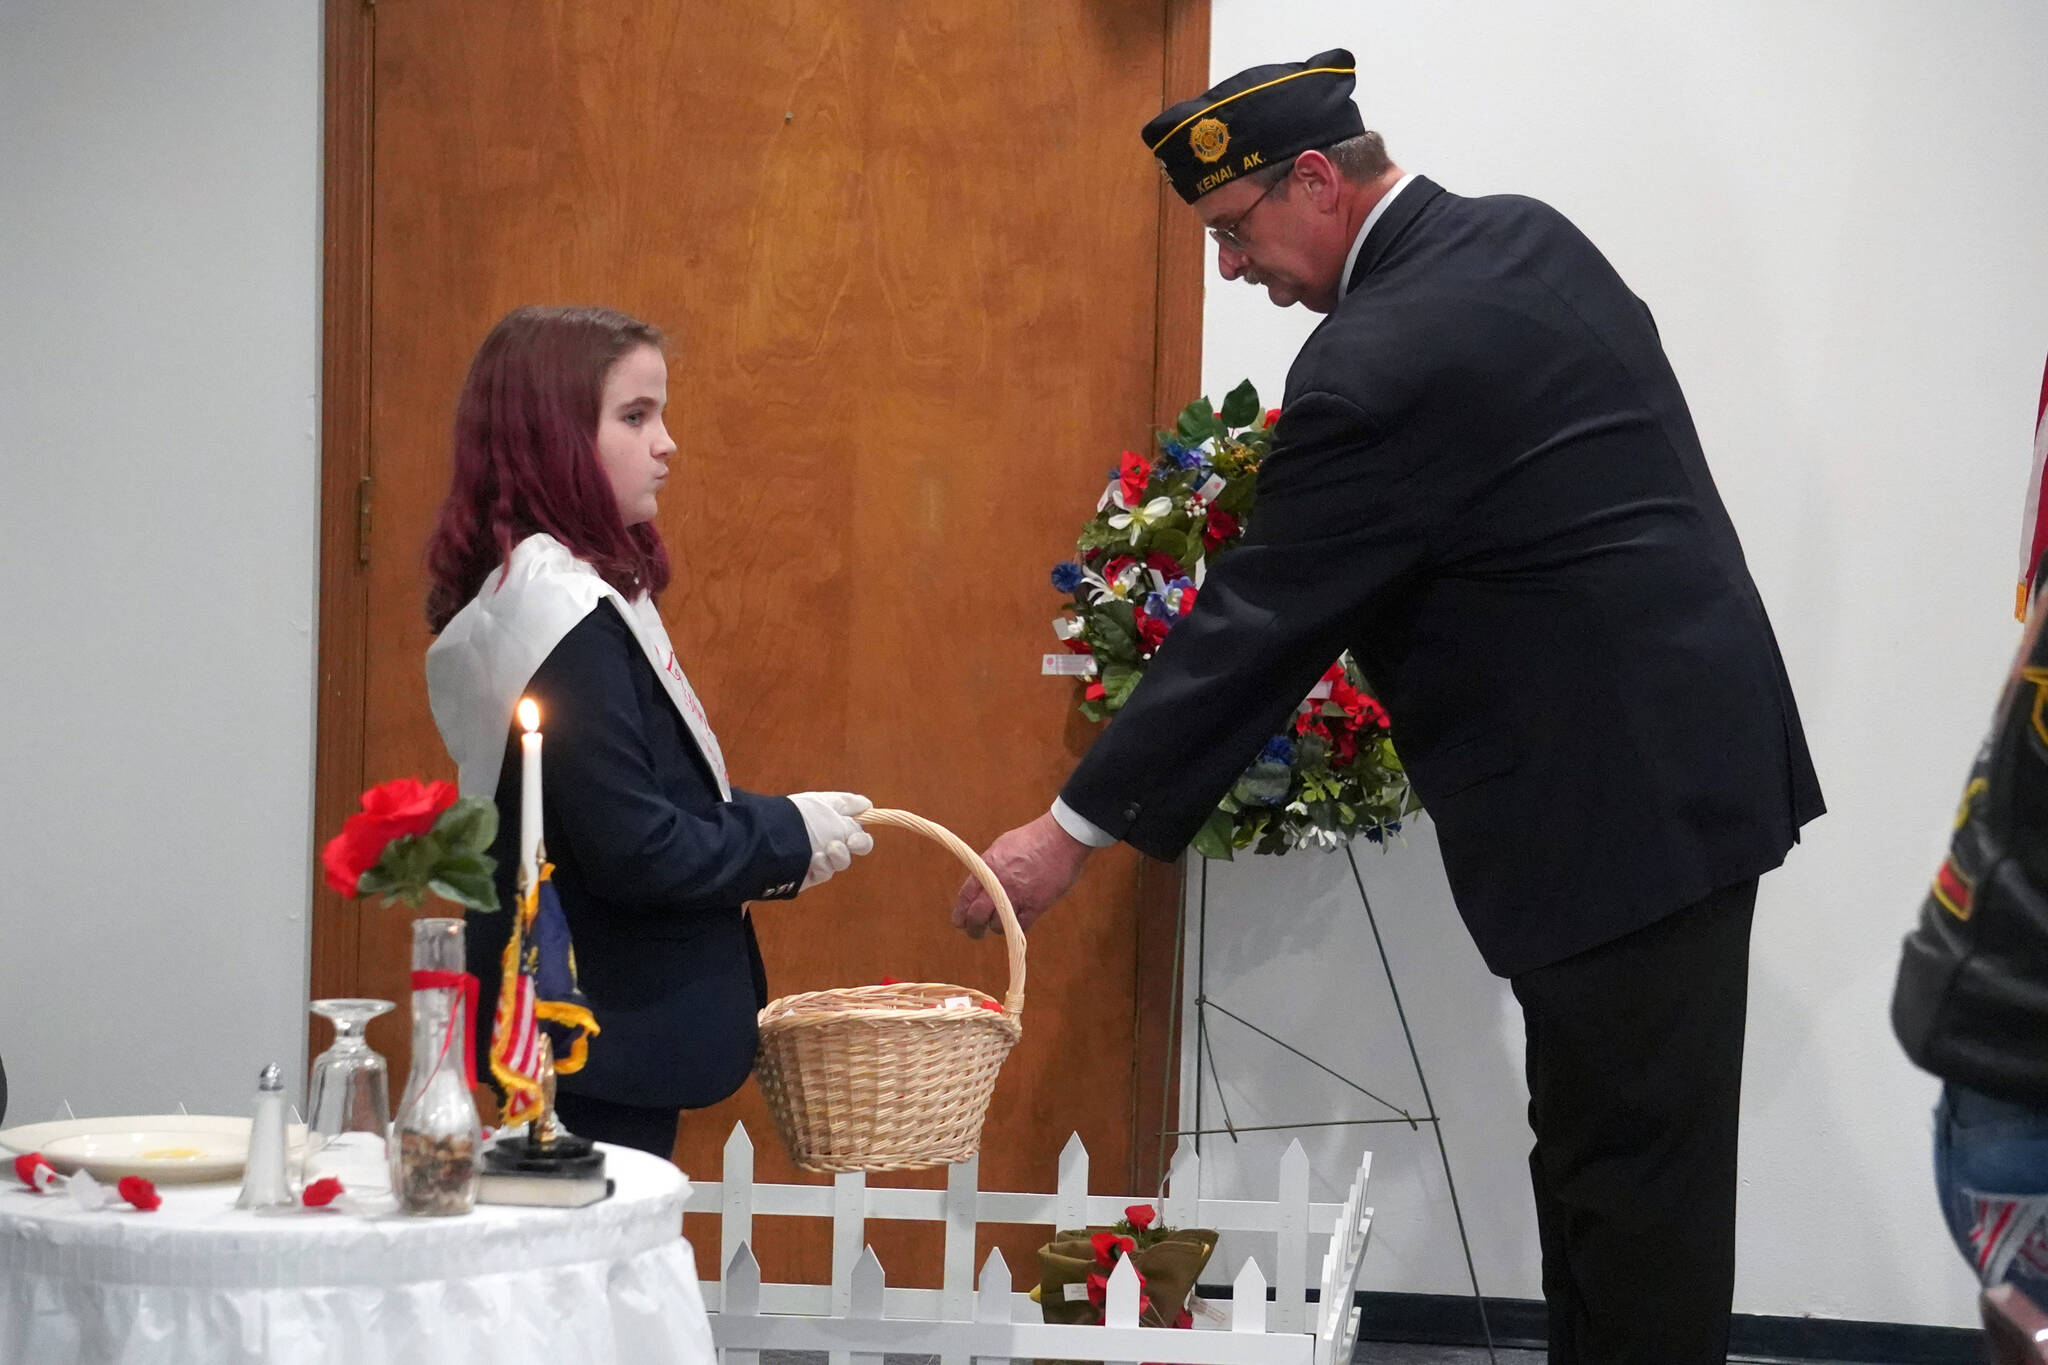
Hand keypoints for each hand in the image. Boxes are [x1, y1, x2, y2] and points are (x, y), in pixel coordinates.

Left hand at [788, 792, 875, 890]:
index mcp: (832, 822)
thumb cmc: (797, 816)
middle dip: (859, 844)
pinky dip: (824, 865)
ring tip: (829, 848)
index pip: (857, 830)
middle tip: (852, 842)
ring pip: (842, 862)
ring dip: (840, 855)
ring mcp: (818, 859)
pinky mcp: (809, 875)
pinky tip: (816, 859)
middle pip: (854, 848)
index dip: (863, 833)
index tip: (860, 831)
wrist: (768, 836)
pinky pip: (825, 873)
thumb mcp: (824, 803)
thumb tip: (867, 805)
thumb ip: (847, 803)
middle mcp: (827, 840)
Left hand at [951, 812, 1095, 938]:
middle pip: (976, 917)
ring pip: (997, 925)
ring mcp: (1017, 896)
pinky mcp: (1036, 905)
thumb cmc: (1032, 838)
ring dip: (997, 927)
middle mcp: (998, 884)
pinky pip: (1020, 927)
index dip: (960, 915)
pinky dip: (1017, 927)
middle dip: (973, 929)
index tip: (959, 922)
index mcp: (986, 867)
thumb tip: (981, 883)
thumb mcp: (1002, 846)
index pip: (964, 897)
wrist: (1061, 837)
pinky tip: (1019, 920)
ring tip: (1002, 923)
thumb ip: (989, 867)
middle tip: (977, 932)